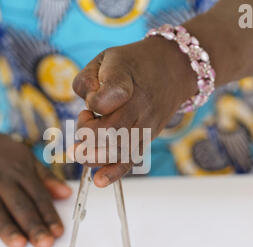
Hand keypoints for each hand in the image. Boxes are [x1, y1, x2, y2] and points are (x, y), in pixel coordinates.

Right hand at [0, 126, 71, 246]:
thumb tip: (67, 194)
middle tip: (45, 244)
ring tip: (19, 245)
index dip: (49, 215)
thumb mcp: (25, 157)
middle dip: (33, 225)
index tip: (58, 233)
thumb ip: (45, 177)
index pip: (38, 196)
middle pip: (19, 204)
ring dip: (5, 227)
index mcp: (19, 171)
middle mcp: (0, 178)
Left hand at [72, 36, 195, 186]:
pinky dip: (114, 172)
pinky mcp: (147, 138)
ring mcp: (146, 124)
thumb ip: (87, 80)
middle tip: (81, 129)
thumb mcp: (105, 58)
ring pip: (119, 149)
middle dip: (87, 137)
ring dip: (94, 154)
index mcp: (126, 80)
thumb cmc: (132, 65)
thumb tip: (86, 106)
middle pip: (111, 131)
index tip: (89, 104)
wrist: (172, 69)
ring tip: (80, 151)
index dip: (93, 104)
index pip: (106, 98)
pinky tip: (99, 181)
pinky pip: (131, 159)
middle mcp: (140, 105)